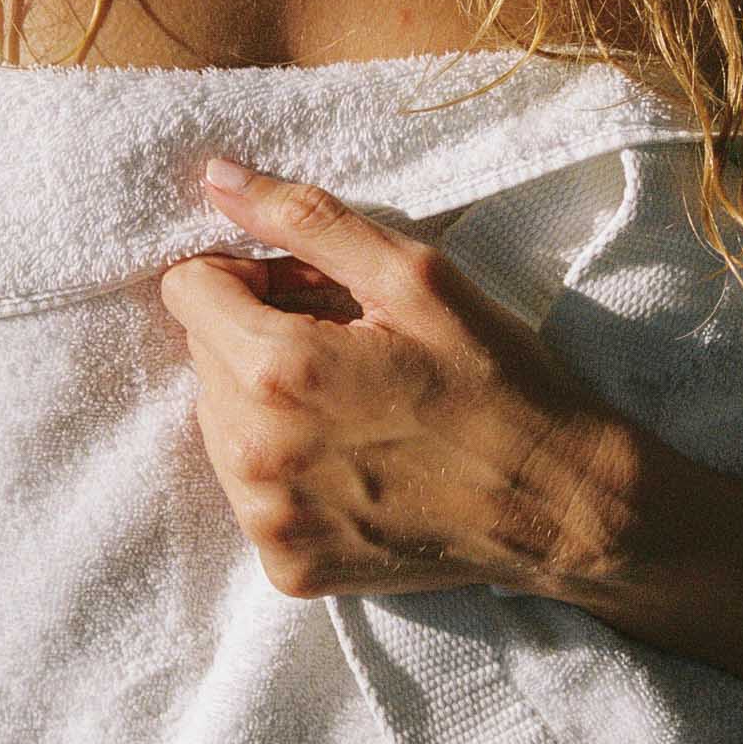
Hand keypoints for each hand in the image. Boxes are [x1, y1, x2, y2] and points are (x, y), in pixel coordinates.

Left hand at [155, 155, 643, 601]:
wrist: (556, 501)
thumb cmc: (496, 379)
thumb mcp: (414, 276)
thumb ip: (304, 221)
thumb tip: (217, 180)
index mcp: (277, 370)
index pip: (187, 289)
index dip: (248, 275)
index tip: (311, 294)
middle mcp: (253, 453)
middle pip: (201, 356)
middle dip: (258, 338)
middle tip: (348, 348)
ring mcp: (266, 519)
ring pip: (219, 424)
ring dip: (267, 404)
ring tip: (355, 406)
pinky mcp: (286, 563)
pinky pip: (250, 492)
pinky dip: (288, 470)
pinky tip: (356, 462)